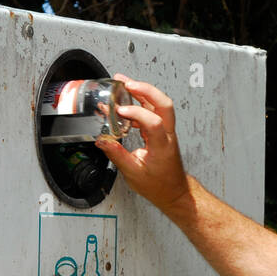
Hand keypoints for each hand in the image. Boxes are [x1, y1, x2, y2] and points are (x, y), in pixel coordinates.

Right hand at [95, 75, 190, 214]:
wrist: (173, 191)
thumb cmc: (159, 186)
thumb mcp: (133, 174)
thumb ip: (117, 155)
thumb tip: (102, 141)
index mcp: (162, 147)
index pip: (153, 122)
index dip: (136, 113)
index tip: (120, 111)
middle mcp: (167, 136)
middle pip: (164, 104)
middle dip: (145, 90)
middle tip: (127, 83)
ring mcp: (166, 132)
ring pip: (160, 104)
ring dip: (143, 92)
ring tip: (124, 84)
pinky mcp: (162, 131)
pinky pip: (154, 111)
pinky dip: (141, 103)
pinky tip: (127, 104)